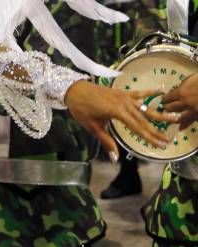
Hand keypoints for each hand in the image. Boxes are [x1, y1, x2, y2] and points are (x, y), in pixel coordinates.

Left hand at [65, 80, 180, 160]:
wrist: (73, 89)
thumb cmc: (81, 109)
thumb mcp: (92, 127)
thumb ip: (106, 141)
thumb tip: (115, 157)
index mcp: (117, 112)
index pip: (137, 128)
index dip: (149, 137)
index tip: (160, 145)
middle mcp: (124, 103)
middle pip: (143, 119)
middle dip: (156, 130)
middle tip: (168, 139)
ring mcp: (124, 96)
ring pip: (144, 107)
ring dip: (158, 113)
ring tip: (173, 118)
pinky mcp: (122, 92)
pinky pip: (138, 93)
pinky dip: (150, 92)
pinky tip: (162, 90)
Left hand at [162, 74, 197, 129]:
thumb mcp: (189, 80)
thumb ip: (181, 88)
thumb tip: (174, 93)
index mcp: (180, 93)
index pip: (166, 99)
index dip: (164, 99)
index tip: (164, 100)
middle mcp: (184, 103)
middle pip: (169, 108)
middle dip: (166, 108)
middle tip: (166, 108)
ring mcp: (192, 110)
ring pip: (177, 117)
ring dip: (172, 118)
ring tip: (170, 117)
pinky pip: (189, 122)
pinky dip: (184, 125)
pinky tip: (180, 127)